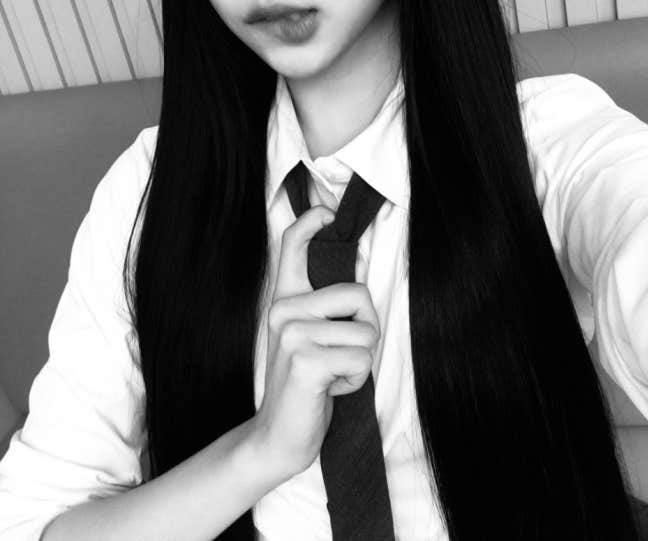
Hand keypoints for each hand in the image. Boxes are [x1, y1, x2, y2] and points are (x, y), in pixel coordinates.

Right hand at [250, 205, 379, 478]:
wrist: (278, 437)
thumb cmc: (305, 386)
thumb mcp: (308, 338)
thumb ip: (323, 309)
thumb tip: (357, 284)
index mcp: (284, 300)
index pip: (292, 246)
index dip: (311, 222)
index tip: (326, 212)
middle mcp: (284, 310)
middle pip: (359, 293)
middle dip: (366, 328)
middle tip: (339, 356)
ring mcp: (292, 333)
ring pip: (366, 330)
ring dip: (360, 361)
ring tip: (332, 375)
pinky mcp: (305, 360)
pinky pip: (361, 357)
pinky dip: (355, 380)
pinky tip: (329, 390)